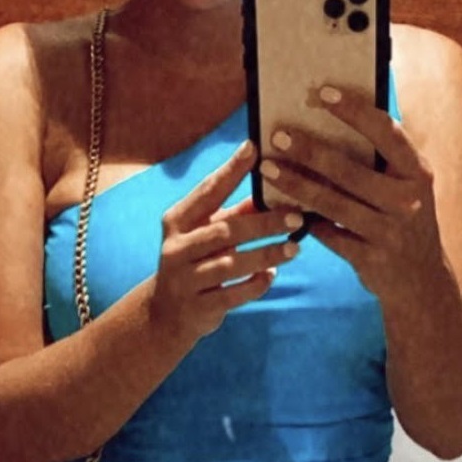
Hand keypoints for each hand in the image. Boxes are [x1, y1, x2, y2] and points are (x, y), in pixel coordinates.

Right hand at [148, 142, 301, 340]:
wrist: (165, 313)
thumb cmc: (194, 262)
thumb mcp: (206, 234)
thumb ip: (234, 214)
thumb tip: (271, 187)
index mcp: (178, 221)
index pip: (208, 191)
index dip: (231, 170)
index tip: (254, 148)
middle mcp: (177, 248)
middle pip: (225, 231)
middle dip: (263, 223)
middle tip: (295, 216)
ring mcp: (185, 280)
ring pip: (230, 264)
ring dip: (266, 255)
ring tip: (294, 247)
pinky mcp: (198, 308)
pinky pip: (234, 295)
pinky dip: (256, 284)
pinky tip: (272, 275)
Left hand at [258, 87, 444, 310]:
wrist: (421, 279)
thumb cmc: (404, 218)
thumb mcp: (406, 186)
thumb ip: (381, 159)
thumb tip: (330, 120)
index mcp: (417, 172)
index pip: (385, 132)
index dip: (354, 111)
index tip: (322, 92)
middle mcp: (408, 200)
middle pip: (350, 170)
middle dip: (309, 151)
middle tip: (278, 135)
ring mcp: (390, 232)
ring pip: (333, 204)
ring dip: (296, 184)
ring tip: (268, 168)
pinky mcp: (371, 260)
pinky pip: (329, 236)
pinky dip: (305, 221)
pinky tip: (282, 208)